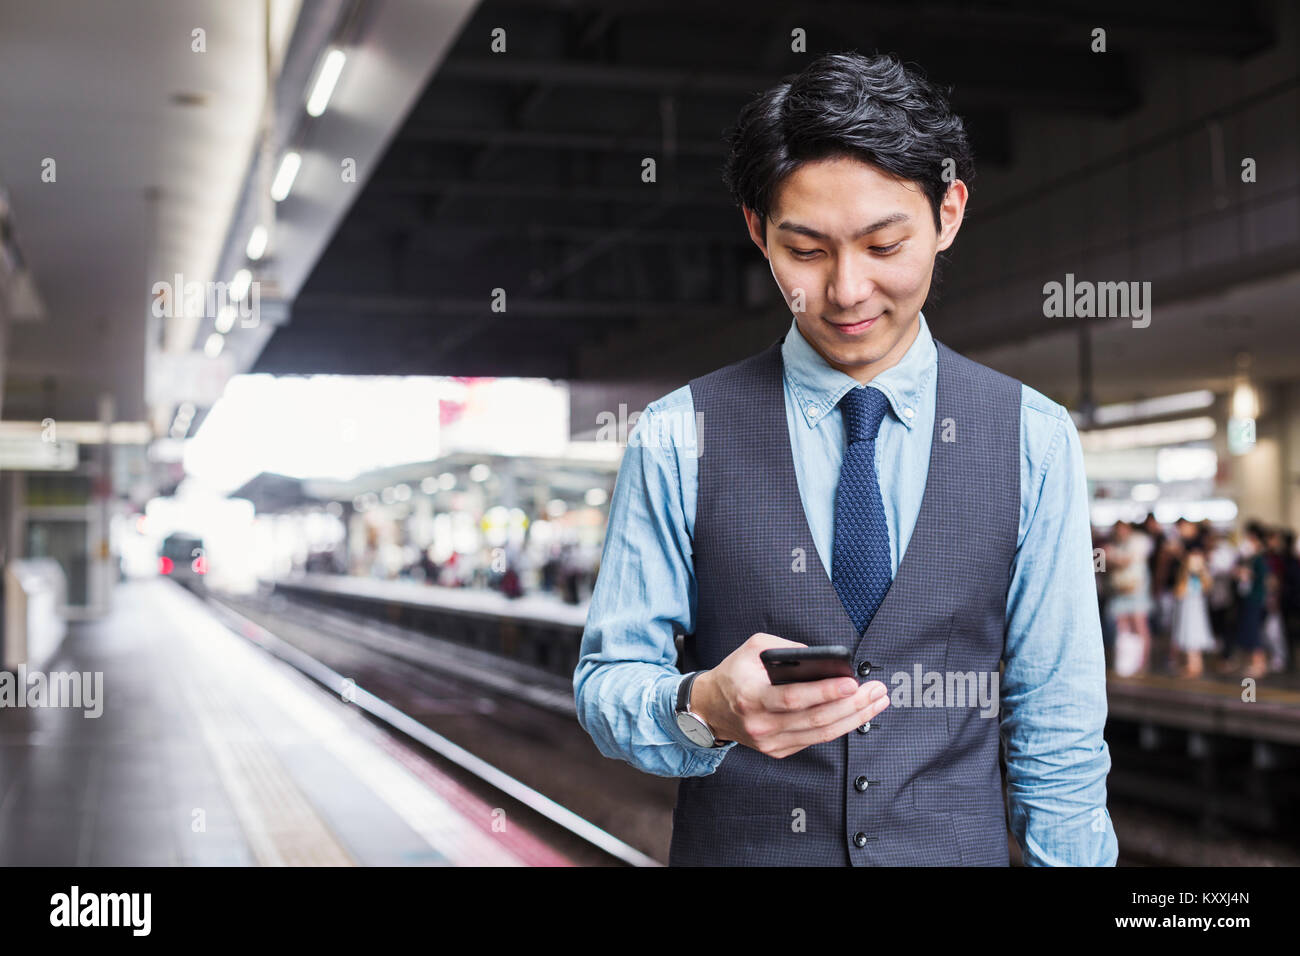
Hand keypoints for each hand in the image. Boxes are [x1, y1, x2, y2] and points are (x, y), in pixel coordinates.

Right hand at [692, 633, 889, 758]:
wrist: (709, 707)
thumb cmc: (734, 674)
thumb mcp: (753, 648)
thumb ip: (786, 648)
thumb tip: (823, 656)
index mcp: (751, 696)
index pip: (794, 698)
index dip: (825, 692)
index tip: (853, 683)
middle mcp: (761, 724)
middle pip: (815, 719)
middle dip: (852, 705)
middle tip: (876, 691)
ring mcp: (770, 742)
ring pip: (821, 734)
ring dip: (854, 718)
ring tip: (876, 702)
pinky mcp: (778, 751)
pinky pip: (815, 740)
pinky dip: (839, 727)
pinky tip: (856, 714)